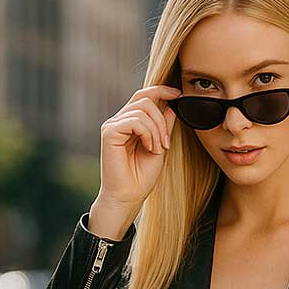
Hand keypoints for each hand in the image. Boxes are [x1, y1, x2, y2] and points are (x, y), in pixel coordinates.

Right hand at [97, 83, 181, 210]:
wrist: (128, 197)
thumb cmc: (141, 177)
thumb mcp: (159, 147)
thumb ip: (163, 127)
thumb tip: (171, 107)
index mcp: (129, 123)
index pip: (143, 96)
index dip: (161, 91)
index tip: (178, 95)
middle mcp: (119, 121)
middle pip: (145, 99)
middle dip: (162, 120)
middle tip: (166, 144)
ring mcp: (113, 125)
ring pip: (142, 109)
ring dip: (157, 130)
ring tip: (157, 149)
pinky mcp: (109, 132)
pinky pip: (135, 120)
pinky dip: (148, 134)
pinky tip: (149, 148)